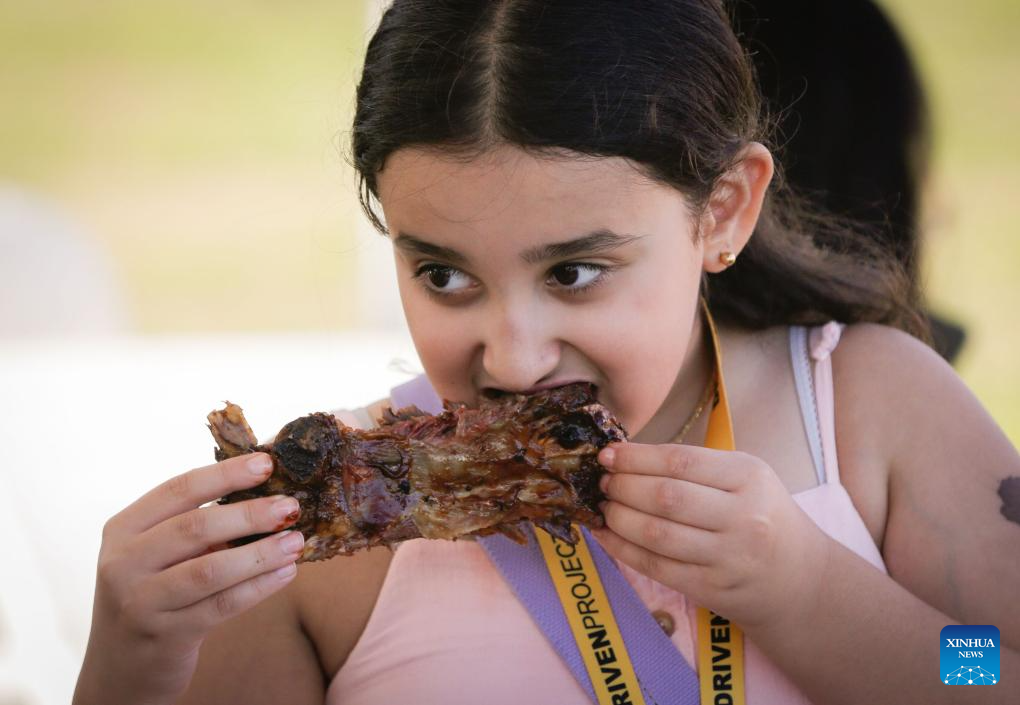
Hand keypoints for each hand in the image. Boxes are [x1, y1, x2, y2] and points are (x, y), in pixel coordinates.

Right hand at [74, 453, 302, 704]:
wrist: (122, 663)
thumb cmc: (155, 592)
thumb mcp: (158, 553)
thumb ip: (195, 524)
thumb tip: (266, 492)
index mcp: (124, 529)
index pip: (178, 490)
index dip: (225, 474)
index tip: (267, 464)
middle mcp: (124, 563)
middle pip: (194, 528)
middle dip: (249, 514)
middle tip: (291, 507)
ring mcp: (141, 601)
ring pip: (210, 570)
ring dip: (261, 553)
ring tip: (296, 541)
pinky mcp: (165, 635)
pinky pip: (222, 605)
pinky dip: (259, 586)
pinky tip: (286, 572)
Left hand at [592, 442, 830, 631]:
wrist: (800, 578)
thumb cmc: (762, 516)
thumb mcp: (746, 478)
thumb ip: (695, 466)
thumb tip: (626, 456)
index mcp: (749, 477)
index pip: (680, 461)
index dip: (636, 457)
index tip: (608, 454)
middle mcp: (742, 516)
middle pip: (665, 497)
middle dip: (623, 486)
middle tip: (603, 481)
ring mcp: (727, 556)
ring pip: (656, 533)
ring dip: (618, 517)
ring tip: (603, 506)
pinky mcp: (711, 588)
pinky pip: (655, 566)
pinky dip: (622, 548)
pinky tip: (605, 535)